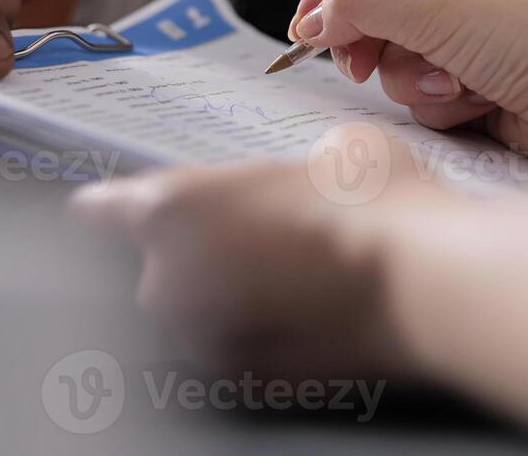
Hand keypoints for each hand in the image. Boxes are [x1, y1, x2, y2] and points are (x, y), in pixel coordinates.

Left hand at [71, 142, 527, 447]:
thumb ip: (291, 167)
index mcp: (171, 208)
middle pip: (158, 265)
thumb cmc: (376, 199)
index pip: (103, 209)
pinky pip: (231, 345)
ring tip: (293, 272)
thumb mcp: (333, 148)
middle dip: (194, 251)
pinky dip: (255, 332)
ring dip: (223, 295)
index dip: (115, 205)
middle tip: (261, 232)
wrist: (424, 282)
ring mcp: (204, 339)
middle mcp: (168, 281)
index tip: (118, 207)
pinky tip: (306, 310)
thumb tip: (309, 173)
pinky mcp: (245, 380)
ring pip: (195, 311)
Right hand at [288, 0, 527, 174]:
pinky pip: (421, 101)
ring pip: (394, 66)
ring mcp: (464, 49)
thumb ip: (371, 6)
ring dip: (416, 82)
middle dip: (370, 46)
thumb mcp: (447, 13)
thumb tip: (317, 15)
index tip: (305, 27)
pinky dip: (441, 107)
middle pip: (373, 17)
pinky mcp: (472, 94)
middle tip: (359, 67)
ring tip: (458, 84)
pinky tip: (479, 107)